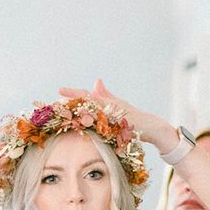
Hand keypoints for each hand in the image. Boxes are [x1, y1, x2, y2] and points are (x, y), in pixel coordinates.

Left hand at [58, 79, 175, 151]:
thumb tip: (96, 81)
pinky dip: (95, 121)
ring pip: (96, 110)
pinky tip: (84, 121)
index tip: (59, 90)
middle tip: (58, 100)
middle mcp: (110, 106)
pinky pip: (106, 123)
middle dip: (73, 100)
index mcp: (107, 103)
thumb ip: (105, 95)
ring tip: (67, 107)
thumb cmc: (133, 117)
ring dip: (81, 109)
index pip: (87, 96)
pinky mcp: (122, 124)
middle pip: (89, 101)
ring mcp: (116, 115)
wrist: (152, 128)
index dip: (73, 93)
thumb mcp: (118, 105)